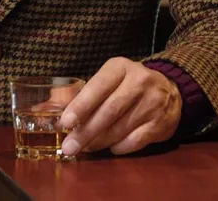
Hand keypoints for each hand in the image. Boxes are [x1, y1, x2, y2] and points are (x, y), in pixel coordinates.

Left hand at [57, 57, 181, 155]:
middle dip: (86, 131)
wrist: (171, 90)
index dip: (81, 105)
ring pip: (120, 128)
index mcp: (120, 68)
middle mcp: (139, 82)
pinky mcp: (161, 123)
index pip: (98, 86)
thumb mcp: (108, 80)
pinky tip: (110, 147)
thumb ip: (81, 93)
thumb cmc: (128, 86)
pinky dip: (118, 147)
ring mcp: (153, 103)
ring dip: (99, 142)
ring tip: (84, 148)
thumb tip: (46, 108)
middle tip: (69, 147)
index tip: (65, 123)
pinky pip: (134, 141)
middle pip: (109, 111)